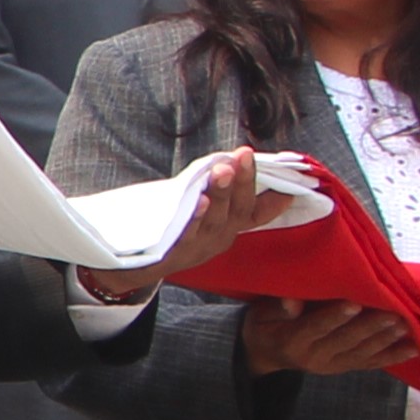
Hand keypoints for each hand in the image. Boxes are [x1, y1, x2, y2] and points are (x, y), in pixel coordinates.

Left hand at [70, 148, 281, 305]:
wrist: (134, 264)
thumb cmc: (174, 228)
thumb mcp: (203, 209)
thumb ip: (222, 191)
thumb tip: (241, 164)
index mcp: (228, 228)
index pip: (256, 212)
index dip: (270, 196)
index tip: (285, 180)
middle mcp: (218, 239)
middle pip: (237, 211)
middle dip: (242, 182)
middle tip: (243, 155)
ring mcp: (197, 248)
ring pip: (214, 221)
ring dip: (220, 195)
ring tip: (222, 171)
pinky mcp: (173, 254)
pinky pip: (186, 235)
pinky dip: (194, 219)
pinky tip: (198, 201)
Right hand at [237, 297, 416, 377]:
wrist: (266, 355)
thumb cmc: (266, 324)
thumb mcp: (260, 314)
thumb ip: (276, 307)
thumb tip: (292, 302)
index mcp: (293, 340)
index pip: (317, 327)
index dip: (335, 316)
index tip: (354, 304)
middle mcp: (315, 356)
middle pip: (346, 340)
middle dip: (371, 327)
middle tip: (393, 314)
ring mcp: (332, 365)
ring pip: (362, 352)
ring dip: (386, 339)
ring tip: (406, 325)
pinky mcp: (345, 367)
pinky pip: (371, 363)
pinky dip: (393, 356)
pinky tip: (413, 348)